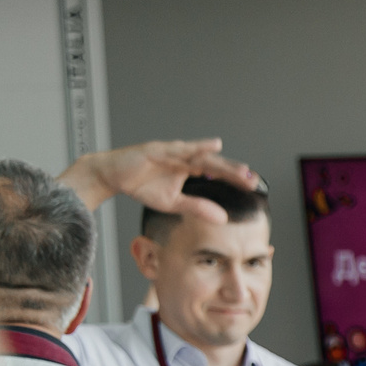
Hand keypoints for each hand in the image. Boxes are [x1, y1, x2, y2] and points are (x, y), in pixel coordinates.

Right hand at [59, 139, 256, 219]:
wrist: (111, 176)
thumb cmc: (141, 186)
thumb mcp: (174, 203)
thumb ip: (197, 208)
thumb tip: (223, 219)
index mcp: (189, 169)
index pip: (217, 173)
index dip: (234, 179)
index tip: (254, 187)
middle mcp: (185, 158)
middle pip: (214, 164)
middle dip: (234, 172)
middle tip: (253, 180)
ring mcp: (172, 152)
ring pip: (202, 156)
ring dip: (222, 163)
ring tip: (242, 169)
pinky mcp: (157, 150)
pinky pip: (180, 149)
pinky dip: (197, 147)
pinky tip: (213, 146)